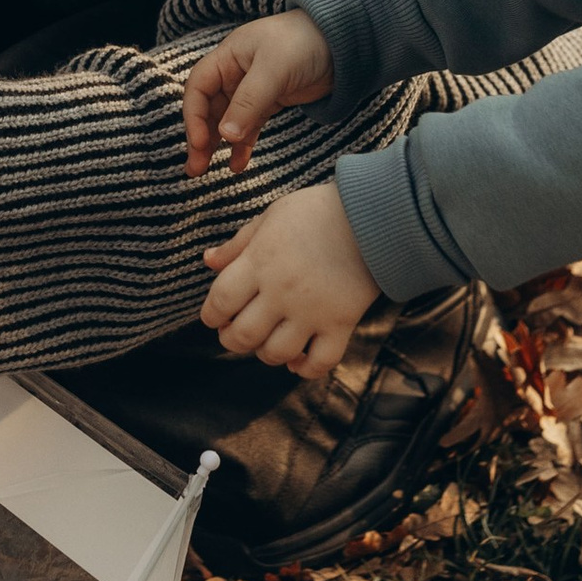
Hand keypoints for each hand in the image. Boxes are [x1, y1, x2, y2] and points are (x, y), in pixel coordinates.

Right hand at [182, 9, 335, 176]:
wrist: (342, 41)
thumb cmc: (304, 42)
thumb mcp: (274, 69)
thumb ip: (249, 102)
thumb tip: (225, 135)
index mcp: (227, 57)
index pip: (198, 88)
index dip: (194, 116)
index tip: (199, 143)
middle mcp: (234, 73)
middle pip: (208, 108)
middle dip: (200, 137)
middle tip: (195, 167)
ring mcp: (251, 89)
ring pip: (226, 121)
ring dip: (217, 145)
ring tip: (207, 171)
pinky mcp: (270, 102)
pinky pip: (248, 127)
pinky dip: (242, 145)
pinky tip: (238, 164)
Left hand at [201, 181, 378, 379]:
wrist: (374, 214)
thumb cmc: (316, 211)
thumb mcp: (271, 217)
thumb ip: (238, 244)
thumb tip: (208, 261)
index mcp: (259, 262)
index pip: (219, 302)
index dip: (211, 315)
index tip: (215, 316)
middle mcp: (281, 291)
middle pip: (242, 335)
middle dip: (231, 340)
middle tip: (235, 332)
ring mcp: (312, 311)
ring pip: (276, 353)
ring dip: (265, 354)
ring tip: (267, 342)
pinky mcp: (341, 323)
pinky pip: (320, 362)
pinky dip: (305, 369)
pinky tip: (298, 360)